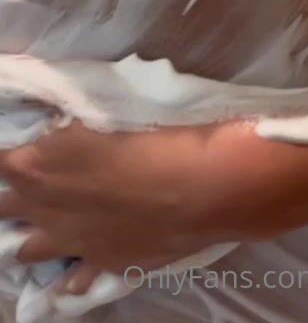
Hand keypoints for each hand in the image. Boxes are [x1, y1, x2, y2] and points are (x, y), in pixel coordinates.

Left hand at [0, 120, 247, 294]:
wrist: (195, 186)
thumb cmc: (152, 139)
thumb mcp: (102, 122)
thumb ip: (70, 134)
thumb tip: (58, 133)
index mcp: (39, 164)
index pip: (3, 162)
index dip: (12, 157)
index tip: (24, 152)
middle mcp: (44, 207)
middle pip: (4, 207)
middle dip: (12, 198)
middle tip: (32, 184)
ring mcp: (69, 242)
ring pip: (26, 249)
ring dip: (31, 235)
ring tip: (46, 223)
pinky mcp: (98, 265)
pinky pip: (72, 279)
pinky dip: (72, 274)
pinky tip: (78, 266)